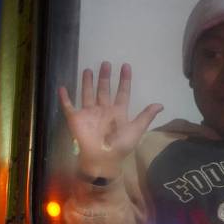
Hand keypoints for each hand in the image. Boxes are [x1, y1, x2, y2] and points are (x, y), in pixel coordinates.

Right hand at [58, 61, 162, 180]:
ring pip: (87, 94)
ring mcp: (89, 114)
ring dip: (87, 82)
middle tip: (105, 63)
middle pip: (104, 90)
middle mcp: (103, 110)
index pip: (122, 92)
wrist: (101, 159)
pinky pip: (69, 106)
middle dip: (104, 77)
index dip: (125, 80)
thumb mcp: (136, 130)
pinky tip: (62, 87)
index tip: (126, 66)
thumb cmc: (119, 146)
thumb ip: (146, 116)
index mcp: (117, 112)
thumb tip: (161, 105)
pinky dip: (65, 98)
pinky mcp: (76, 119)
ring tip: (87, 69)